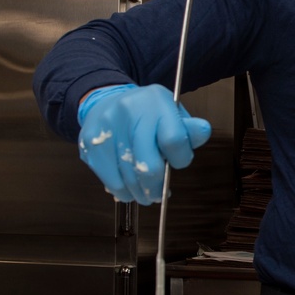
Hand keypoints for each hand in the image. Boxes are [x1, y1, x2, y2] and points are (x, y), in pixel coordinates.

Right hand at [77, 84, 210, 204]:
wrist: (105, 102)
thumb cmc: (146, 114)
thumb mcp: (171, 114)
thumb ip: (188, 130)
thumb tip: (203, 131)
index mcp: (155, 101)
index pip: (174, 140)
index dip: (180, 160)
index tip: (177, 163)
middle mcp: (129, 111)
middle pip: (149, 166)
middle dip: (157, 187)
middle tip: (159, 193)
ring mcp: (107, 128)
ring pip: (129, 178)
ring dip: (141, 193)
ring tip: (146, 194)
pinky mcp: (90, 144)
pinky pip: (111, 181)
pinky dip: (123, 192)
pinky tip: (129, 189)